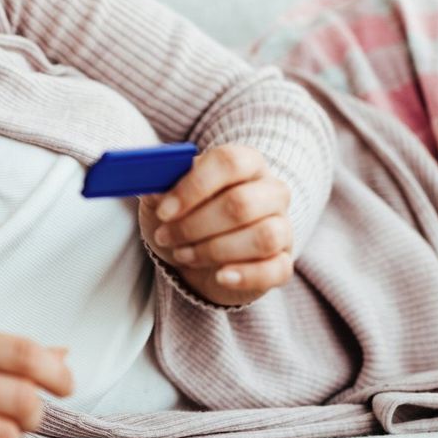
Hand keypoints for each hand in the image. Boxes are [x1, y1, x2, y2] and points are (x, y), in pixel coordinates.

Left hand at [138, 143, 294, 306]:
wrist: (194, 255)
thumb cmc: (184, 215)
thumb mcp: (165, 197)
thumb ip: (159, 186)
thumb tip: (154, 190)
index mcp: (246, 162)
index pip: (229, 162)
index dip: (193, 186)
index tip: (163, 210)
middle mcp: (271, 190)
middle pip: (242, 203)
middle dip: (195, 224)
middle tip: (166, 235)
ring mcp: (282, 227)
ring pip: (263, 236)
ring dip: (214, 250)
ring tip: (183, 254)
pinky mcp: (282, 262)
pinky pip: (276, 269)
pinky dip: (245, 275)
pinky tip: (219, 275)